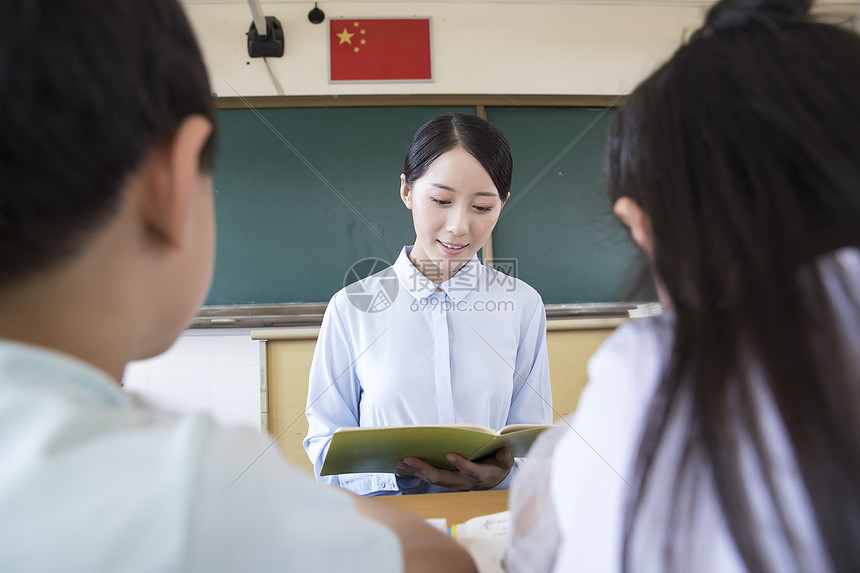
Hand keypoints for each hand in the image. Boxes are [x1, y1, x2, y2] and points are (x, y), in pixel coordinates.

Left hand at [395, 448, 513, 490]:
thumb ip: (505, 457)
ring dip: (416, 471)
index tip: (450, 454)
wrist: (495, 477)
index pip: (470, 471)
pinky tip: (404, 466)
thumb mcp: (506, 460)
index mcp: (481, 476)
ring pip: (434, 479)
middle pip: (443, 478)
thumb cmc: (498, 464)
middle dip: (425, 468)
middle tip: (408, 458)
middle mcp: (465, 483)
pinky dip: (417, 472)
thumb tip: (503, 452)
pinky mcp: (447, 482)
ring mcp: (454, 483)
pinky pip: (430, 478)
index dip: (461, 464)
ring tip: (401, 461)